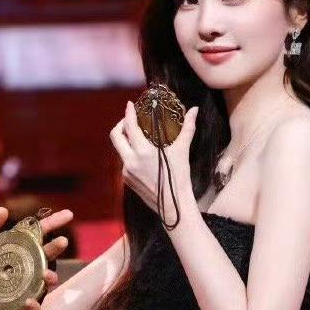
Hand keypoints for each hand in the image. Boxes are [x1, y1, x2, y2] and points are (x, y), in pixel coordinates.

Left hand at [0, 206, 72, 309]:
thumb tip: (4, 209)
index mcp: (10, 249)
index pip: (34, 234)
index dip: (51, 224)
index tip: (68, 215)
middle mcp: (20, 266)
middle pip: (44, 254)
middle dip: (55, 248)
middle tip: (62, 242)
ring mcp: (20, 286)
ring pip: (42, 280)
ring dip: (49, 277)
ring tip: (48, 276)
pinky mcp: (16, 305)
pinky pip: (30, 305)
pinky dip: (33, 305)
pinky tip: (30, 303)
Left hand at [109, 101, 198, 218]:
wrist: (173, 205)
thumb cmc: (179, 177)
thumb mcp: (182, 151)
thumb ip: (187, 128)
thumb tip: (194, 110)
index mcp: (143, 152)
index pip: (130, 127)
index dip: (128, 113)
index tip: (129, 105)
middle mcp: (130, 161)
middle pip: (115, 136)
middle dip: (120, 125)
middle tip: (130, 120)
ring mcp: (126, 172)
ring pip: (120, 150)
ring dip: (126, 141)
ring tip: (139, 137)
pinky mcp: (126, 180)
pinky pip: (124, 162)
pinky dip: (130, 154)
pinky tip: (142, 155)